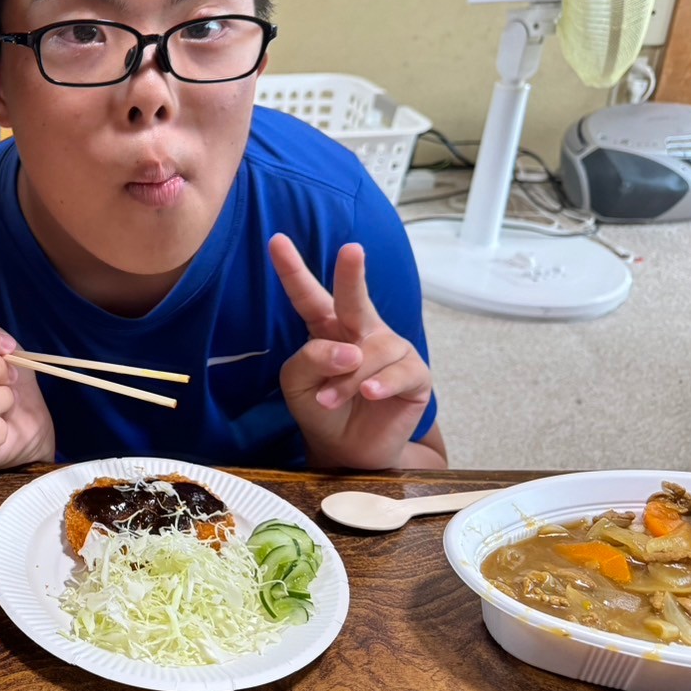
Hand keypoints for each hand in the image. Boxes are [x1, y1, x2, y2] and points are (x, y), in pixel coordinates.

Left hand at [269, 233, 432, 468]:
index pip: (309, 296)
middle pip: (355, 298)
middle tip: (350, 249)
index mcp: (327, 327)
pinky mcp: (415, 374)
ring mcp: (391, 350)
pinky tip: (370, 394)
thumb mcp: (297, 384)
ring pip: (370, 351)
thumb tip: (349, 351)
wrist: (347, 450)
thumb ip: (310, 360)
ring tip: (331, 398)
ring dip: (347, 379)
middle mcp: (362, 331)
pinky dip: (380, 383)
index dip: (293, 269)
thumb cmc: (321, 407)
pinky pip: (400, 372)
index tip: (275, 241)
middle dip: (351, 273)